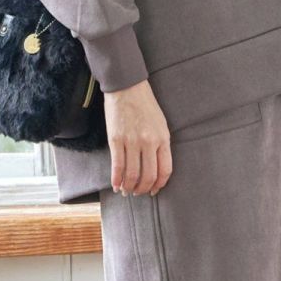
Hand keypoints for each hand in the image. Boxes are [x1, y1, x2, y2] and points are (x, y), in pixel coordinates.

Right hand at [104, 79, 172, 195]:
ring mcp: (132, 141)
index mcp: (163, 138)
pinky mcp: (116, 139)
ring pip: (132, 174)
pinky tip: (116, 185)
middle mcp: (149, 142)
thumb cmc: (145, 105)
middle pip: (148, 176)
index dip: (159, 185)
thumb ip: (160, 145)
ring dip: (129, 187)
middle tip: (138, 192)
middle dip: (143, 189)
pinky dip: (116, 179)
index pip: (165, 170)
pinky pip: (117, 166)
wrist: (127, 87)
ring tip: (127, 190)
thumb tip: (156, 168)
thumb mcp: (161, 124)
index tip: (154, 191)